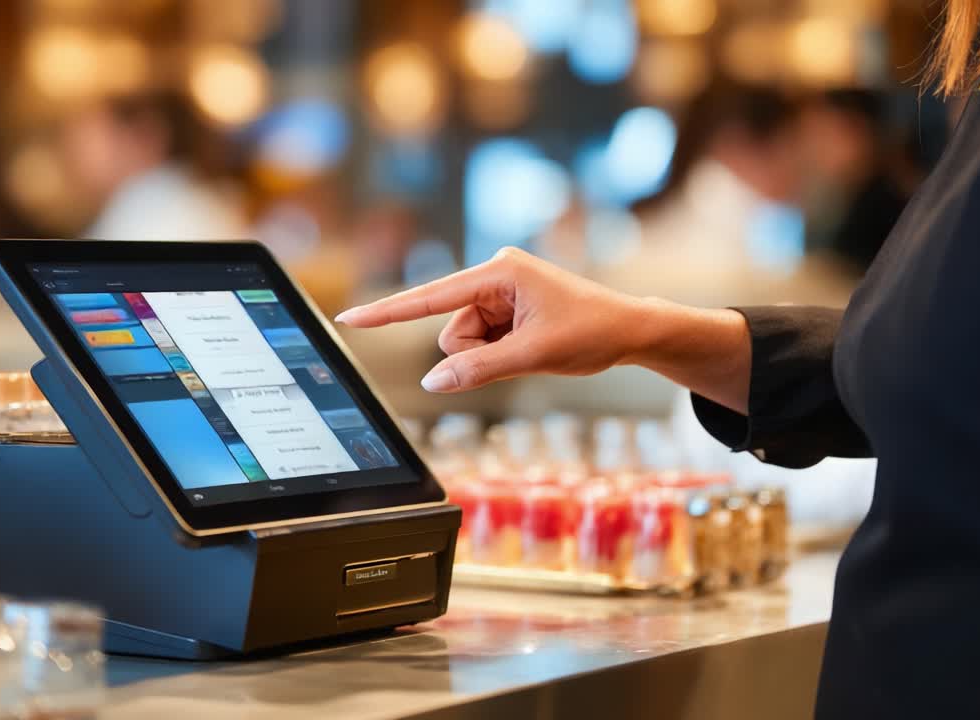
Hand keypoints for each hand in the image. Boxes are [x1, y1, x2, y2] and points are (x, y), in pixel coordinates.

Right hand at [335, 247, 656, 392]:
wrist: (630, 331)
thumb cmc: (591, 332)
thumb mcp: (532, 355)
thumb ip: (478, 369)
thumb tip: (433, 382)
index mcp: (499, 272)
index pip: (431, 297)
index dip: (387, 312)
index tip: (349, 318)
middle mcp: (493, 275)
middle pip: (451, 330)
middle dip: (475, 352)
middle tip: (524, 351)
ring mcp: (498, 292)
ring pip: (463, 342)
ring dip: (489, 355)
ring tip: (532, 347)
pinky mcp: (504, 308)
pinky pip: (480, 342)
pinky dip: (500, 352)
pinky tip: (531, 345)